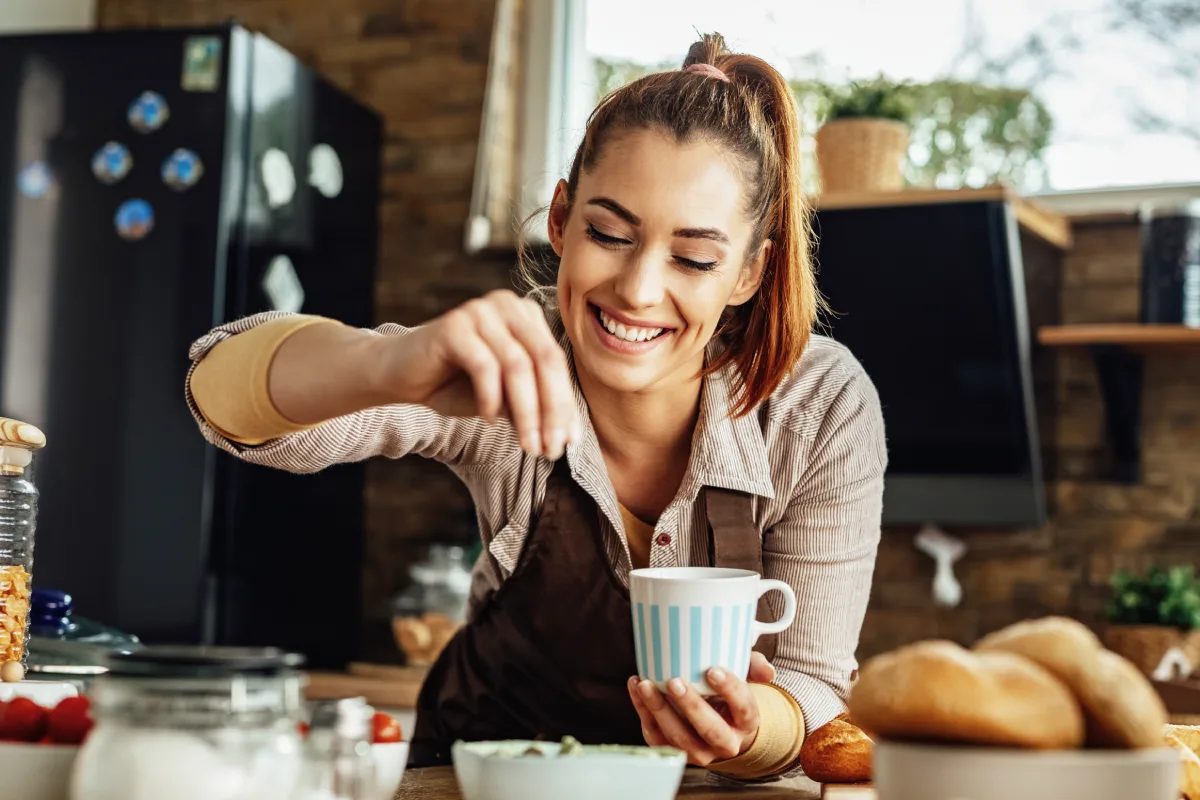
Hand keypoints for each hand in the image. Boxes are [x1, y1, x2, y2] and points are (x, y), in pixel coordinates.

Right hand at [385, 290, 580, 457]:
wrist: (400, 375)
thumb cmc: (456, 385)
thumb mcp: (503, 398)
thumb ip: (532, 405)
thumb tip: (566, 436)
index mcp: (526, 316)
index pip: (556, 362)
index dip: (566, 404)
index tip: (570, 442)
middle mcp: (507, 306)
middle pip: (544, 361)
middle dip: (552, 410)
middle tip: (552, 448)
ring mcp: (480, 311)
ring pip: (518, 366)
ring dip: (527, 412)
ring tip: (528, 444)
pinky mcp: (454, 325)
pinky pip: (484, 366)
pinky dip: (491, 398)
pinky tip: (488, 418)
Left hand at [627, 652, 775, 765]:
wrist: (721, 726)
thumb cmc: (730, 697)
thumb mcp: (746, 678)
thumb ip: (753, 666)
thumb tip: (765, 669)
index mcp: (746, 721)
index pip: (743, 707)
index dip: (729, 689)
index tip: (713, 670)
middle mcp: (725, 742)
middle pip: (710, 729)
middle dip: (691, 705)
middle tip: (674, 681)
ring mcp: (699, 751)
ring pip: (679, 738)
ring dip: (659, 710)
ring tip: (645, 684)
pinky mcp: (675, 750)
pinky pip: (657, 737)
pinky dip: (643, 712)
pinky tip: (636, 688)